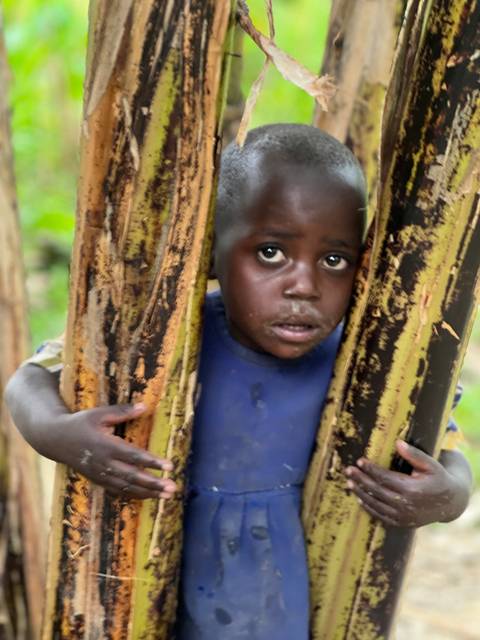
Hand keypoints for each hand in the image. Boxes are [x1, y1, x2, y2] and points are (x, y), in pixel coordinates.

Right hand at [46, 403, 176, 499]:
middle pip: (132, 477)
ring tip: (167, 496)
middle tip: (172, 488)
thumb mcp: (100, 414)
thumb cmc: (80, 423)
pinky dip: (134, 495)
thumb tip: (145, 406)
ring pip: (126, 488)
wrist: (56, 439)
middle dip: (154, 484)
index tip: (169, 467)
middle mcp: (104, 464)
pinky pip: (118, 491)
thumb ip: (123, 411)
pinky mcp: (97, 480)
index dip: (152, 462)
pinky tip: (149, 496)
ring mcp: (100, 474)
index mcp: (106, 446)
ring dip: (147, 493)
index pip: (134, 456)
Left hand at [345, 440, 468, 527]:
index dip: (371, 469)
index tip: (359, 461)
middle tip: (348, 470)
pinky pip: (381, 516)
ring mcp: (403, 517)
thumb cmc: (438, 478)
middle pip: (377, 491)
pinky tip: (360, 498)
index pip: (385, 478)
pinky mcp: (402, 523)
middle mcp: (406, 505)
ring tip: (349, 482)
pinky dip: (369, 507)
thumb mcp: (430, 464)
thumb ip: (414, 454)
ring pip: (376, 504)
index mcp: (412, 489)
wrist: (450, 503)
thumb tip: (398, 442)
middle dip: (361, 480)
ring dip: (361, 493)